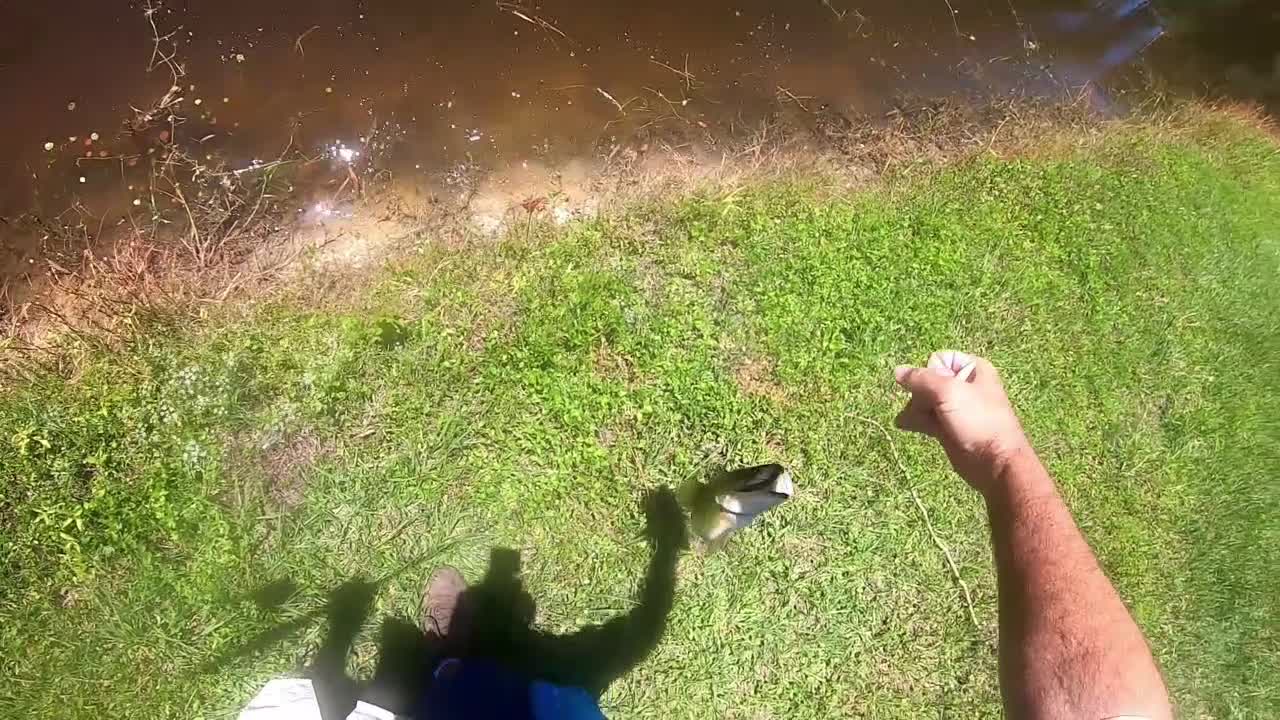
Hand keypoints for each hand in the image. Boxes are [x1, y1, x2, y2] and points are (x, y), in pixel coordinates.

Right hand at [893, 351, 1031, 492]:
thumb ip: (921, 378)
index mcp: (973, 369)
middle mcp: (964, 386)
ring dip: (914, 407)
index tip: (934, 388)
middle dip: (919, 393)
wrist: (995, 462)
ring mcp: (955, 408)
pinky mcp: (948, 428)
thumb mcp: (948, 391)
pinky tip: (904, 424)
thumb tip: (897, 371)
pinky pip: (926, 418)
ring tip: (909, 419)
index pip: (939, 359)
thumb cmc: (978, 420)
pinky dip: (914, 420)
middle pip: (928, 381)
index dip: (930, 372)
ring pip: (924, 400)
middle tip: (921, 407)